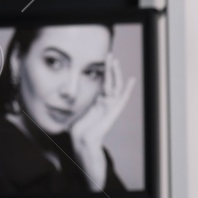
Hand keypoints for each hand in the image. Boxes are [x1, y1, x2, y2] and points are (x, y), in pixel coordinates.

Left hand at [69, 52, 134, 190]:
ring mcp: (111, 107)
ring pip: (115, 86)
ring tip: (114, 60)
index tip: (104, 61)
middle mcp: (106, 104)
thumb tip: (65, 98)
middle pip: (110, 82)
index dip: (104, 73)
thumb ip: (78, 105)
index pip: (103, 84)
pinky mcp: (113, 111)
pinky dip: (127, 89)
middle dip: (110, 68)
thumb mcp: (75, 113)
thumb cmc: (78, 131)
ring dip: (115, 72)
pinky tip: (131, 79)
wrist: (83, 142)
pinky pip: (122, 98)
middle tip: (110, 55)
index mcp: (98, 103)